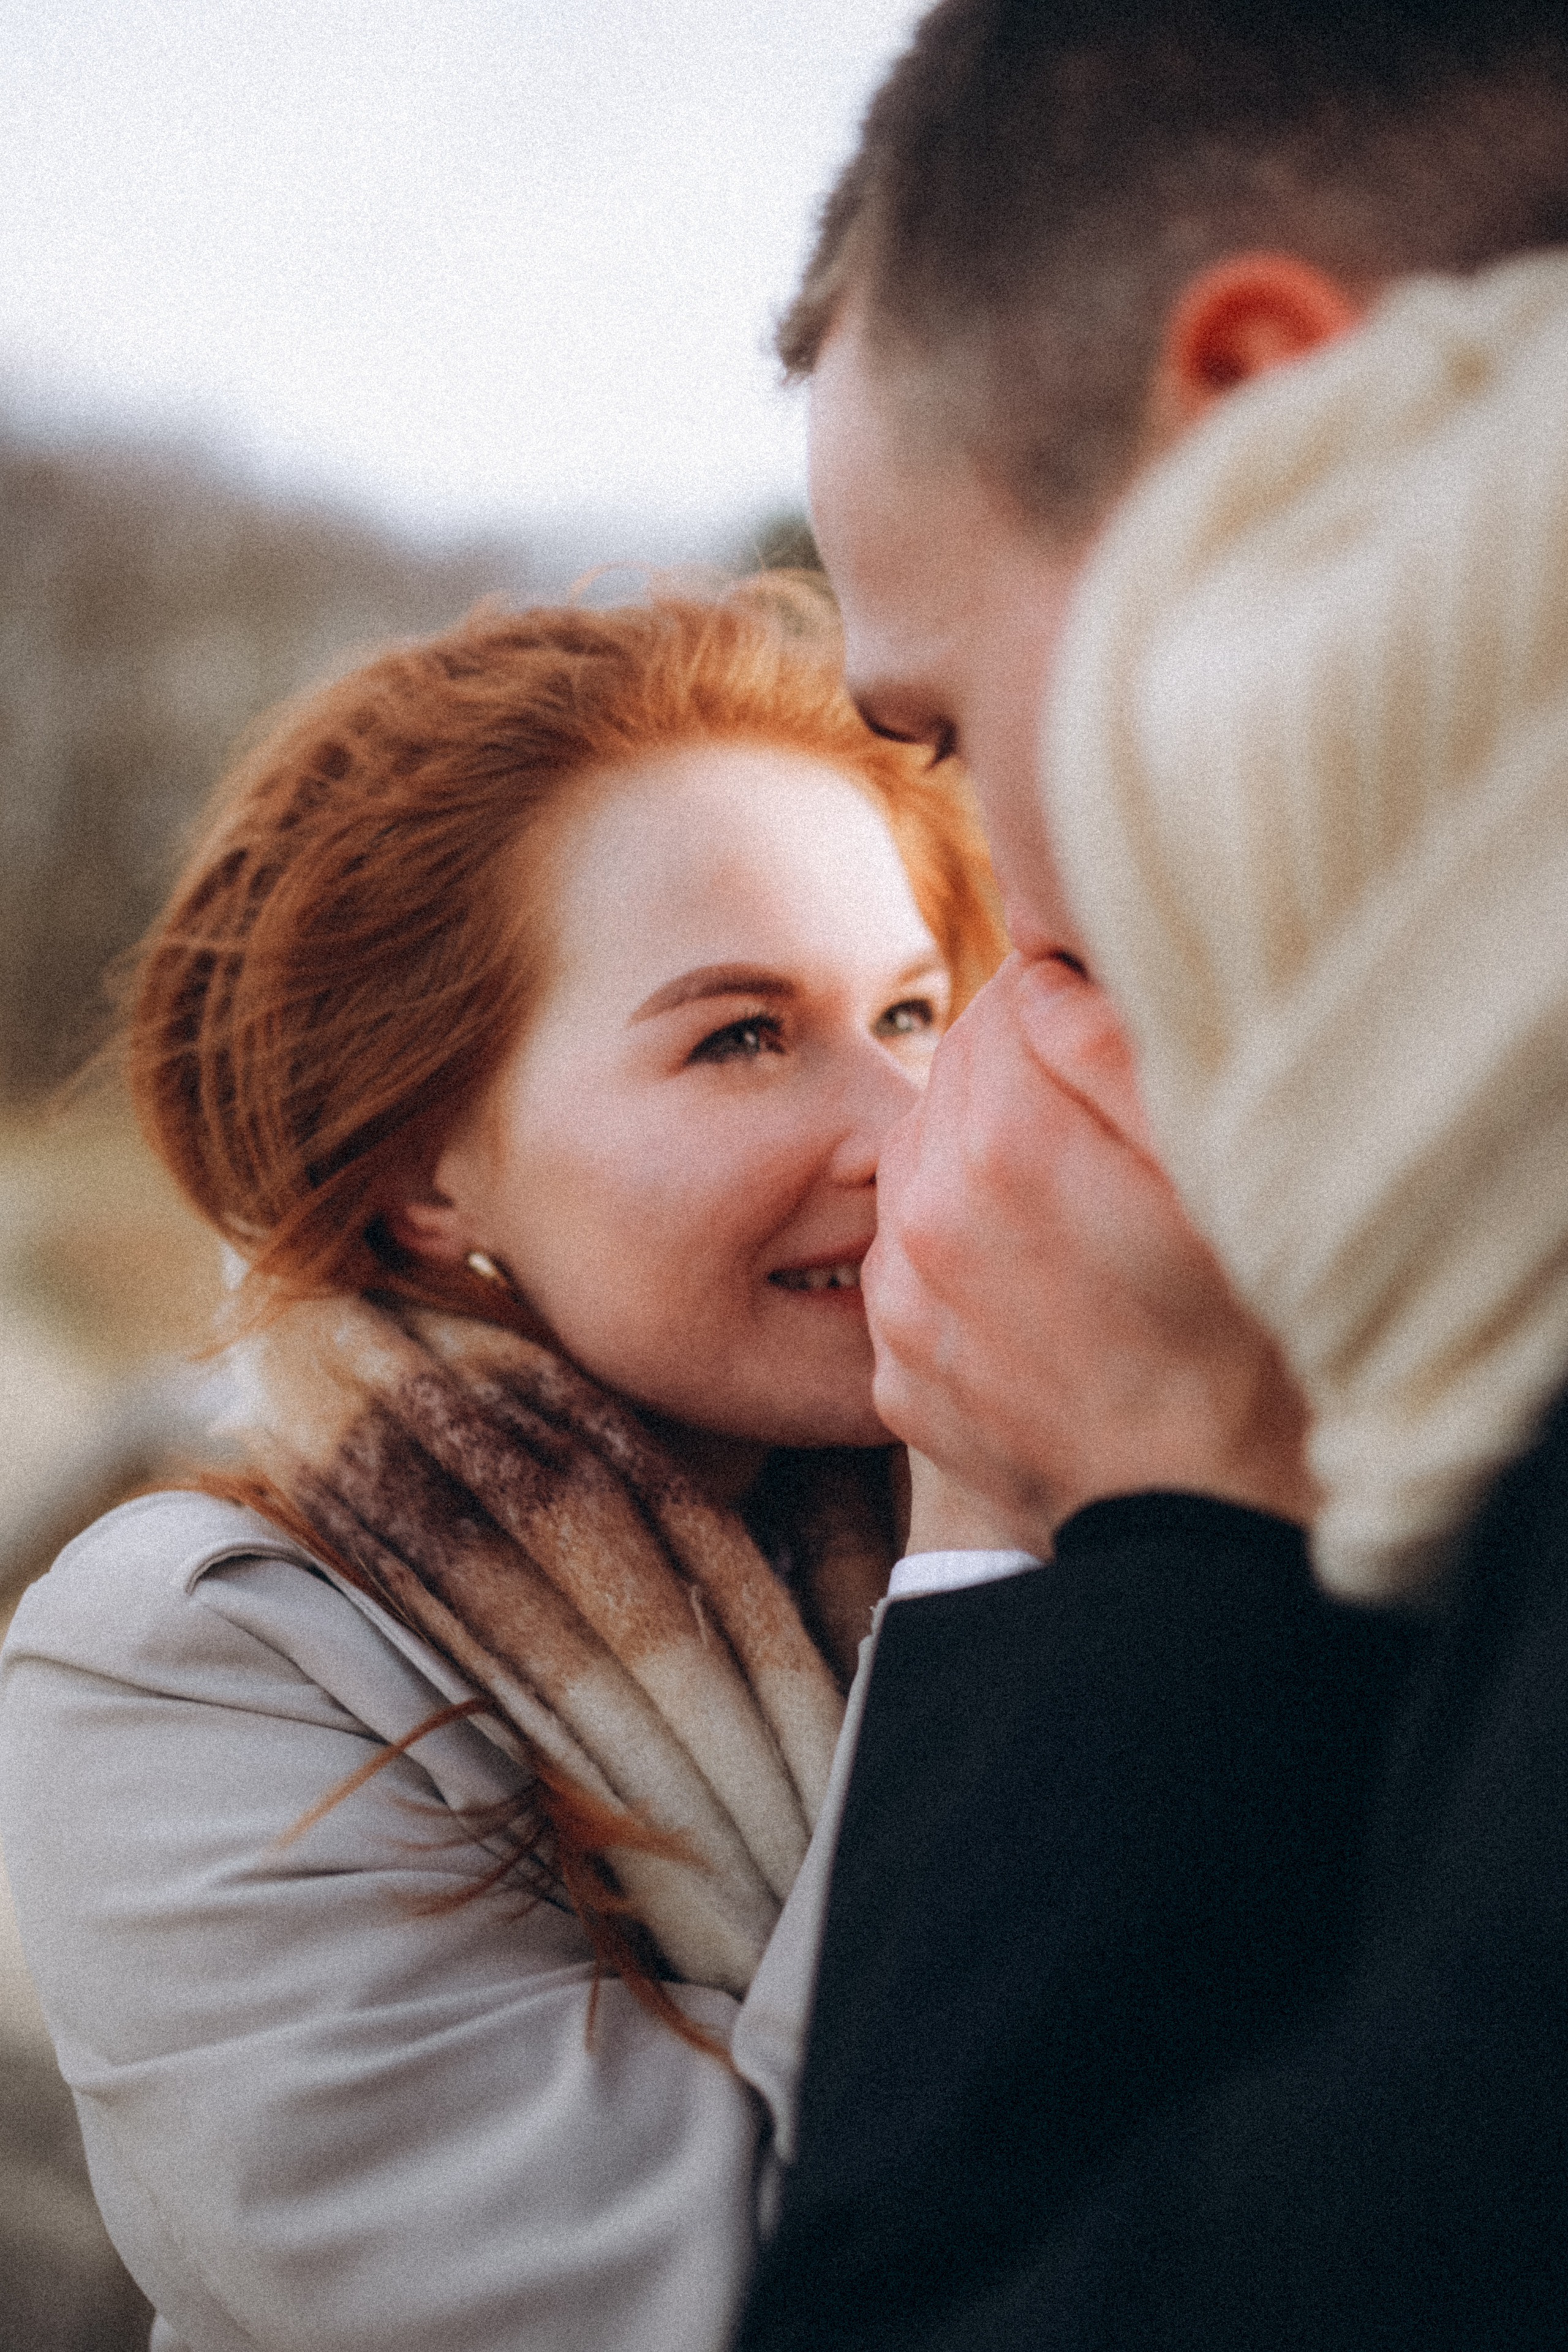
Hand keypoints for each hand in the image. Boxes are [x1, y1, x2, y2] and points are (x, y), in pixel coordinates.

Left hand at [865, 953, 1314, 1550]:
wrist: (1203, 1525)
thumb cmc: (1245, 1341)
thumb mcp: (1219, 1172)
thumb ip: (1118, 1050)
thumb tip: (1041, 977)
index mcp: (1007, 1144)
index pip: (1004, 1003)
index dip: (1066, 1009)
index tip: (1113, 1046)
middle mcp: (924, 1214)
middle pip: (953, 1083)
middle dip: (1021, 1088)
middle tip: (1105, 1141)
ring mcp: (900, 1301)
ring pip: (922, 1169)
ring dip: (982, 1168)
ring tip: (1072, 1219)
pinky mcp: (893, 1370)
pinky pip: (910, 1267)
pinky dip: (960, 1259)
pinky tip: (1038, 1290)